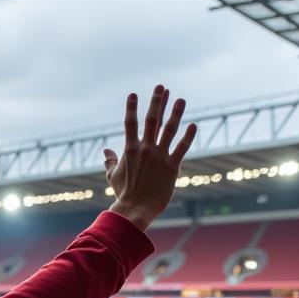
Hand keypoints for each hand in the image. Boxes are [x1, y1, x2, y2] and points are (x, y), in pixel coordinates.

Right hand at [104, 85, 196, 231]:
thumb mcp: (113, 176)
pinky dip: (188, 136)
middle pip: (152, 120)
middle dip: (157, 102)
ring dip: (175, 113)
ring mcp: (160, 157)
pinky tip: (193, 125)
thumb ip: (109, 161)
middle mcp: (146, 149)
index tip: (133, 94)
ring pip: (169, 130)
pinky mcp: (172, 167)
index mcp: (130, 150)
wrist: (135, 209)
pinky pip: (182, 148)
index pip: (130, 123)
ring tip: (180, 99)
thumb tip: (105, 150)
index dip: (131, 108)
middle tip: (161, 87)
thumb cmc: (123, 194)